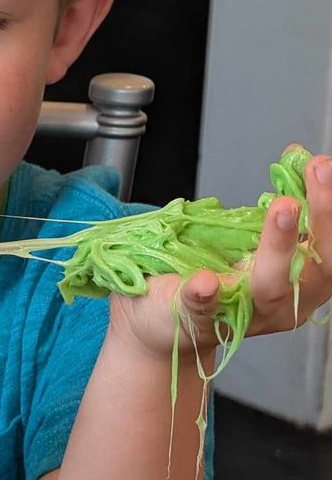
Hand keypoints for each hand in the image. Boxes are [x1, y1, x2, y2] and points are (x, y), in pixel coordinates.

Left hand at [109, 155, 331, 360]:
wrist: (164, 324)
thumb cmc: (215, 276)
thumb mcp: (251, 240)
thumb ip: (278, 209)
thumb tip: (298, 156)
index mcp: (299, 282)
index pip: (329, 245)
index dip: (330, 207)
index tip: (323, 164)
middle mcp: (280, 302)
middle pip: (316, 266)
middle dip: (323, 217)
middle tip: (319, 171)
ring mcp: (242, 314)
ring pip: (270, 287)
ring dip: (279, 245)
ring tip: (284, 207)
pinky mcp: (199, 319)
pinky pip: (203, 307)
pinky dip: (204, 294)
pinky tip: (205, 281)